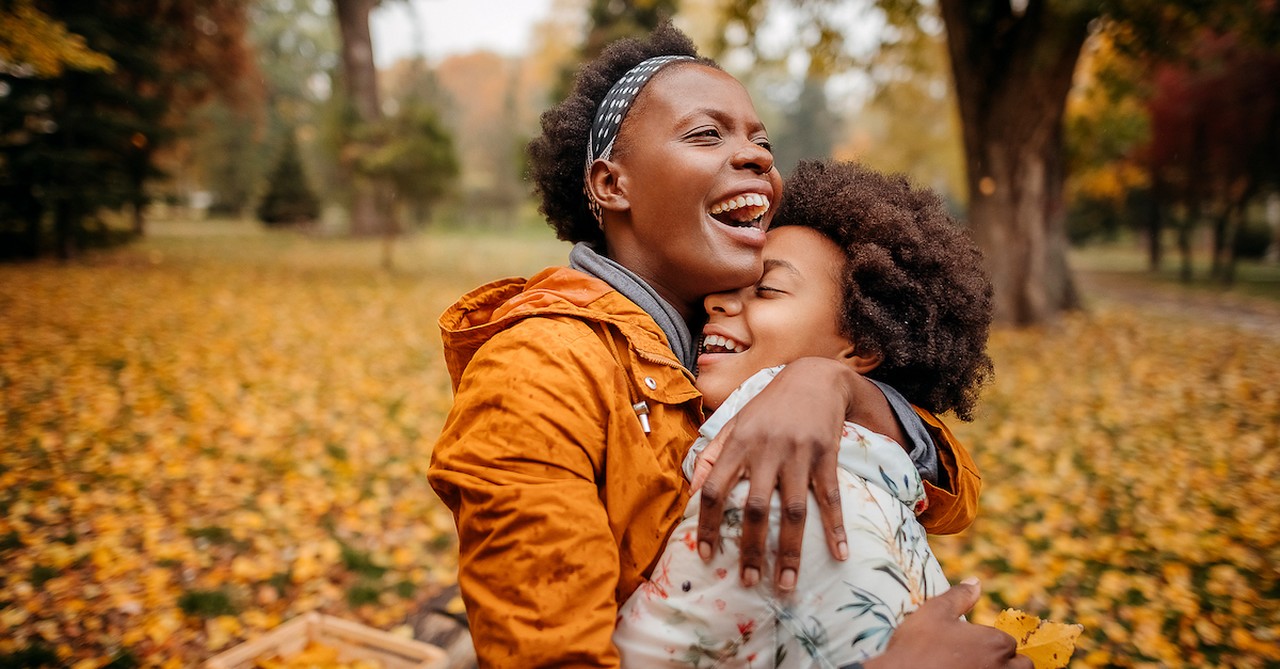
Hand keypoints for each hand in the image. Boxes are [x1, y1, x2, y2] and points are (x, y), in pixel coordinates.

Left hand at [694, 358, 856, 590]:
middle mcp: (766, 450)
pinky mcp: (826, 454)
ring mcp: (798, 453)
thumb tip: (692, 491)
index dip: (708, 524)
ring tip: (787, 583)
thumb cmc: (769, 406)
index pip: (716, 489)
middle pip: (755, 507)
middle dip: (751, 549)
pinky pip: (830, 497)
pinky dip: (835, 528)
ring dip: (790, 550)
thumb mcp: (735, 422)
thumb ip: (711, 454)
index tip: (706, 555)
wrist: (813, 377)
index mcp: (738, 444)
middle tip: (749, 582)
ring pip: (792, 510)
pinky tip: (840, 554)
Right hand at [863, 580, 1032, 668]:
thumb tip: (975, 582)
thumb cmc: (917, 647)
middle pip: (1022, 666)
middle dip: (1007, 662)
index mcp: (995, 643)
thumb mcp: (934, 613)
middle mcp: (1002, 668)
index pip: (1008, 642)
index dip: (991, 643)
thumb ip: (959, 596)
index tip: (971, 646)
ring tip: (978, 667)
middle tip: (981, 660)